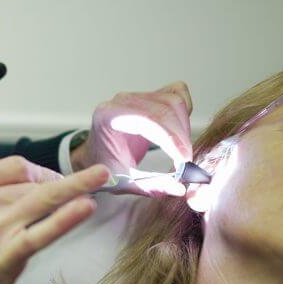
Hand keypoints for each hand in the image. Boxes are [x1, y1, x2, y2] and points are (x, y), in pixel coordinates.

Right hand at [0, 157, 108, 283]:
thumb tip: (36, 185)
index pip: (15, 165)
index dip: (42, 171)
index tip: (56, 179)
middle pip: (32, 181)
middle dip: (58, 186)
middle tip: (79, 191)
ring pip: (43, 199)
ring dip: (74, 190)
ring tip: (100, 180)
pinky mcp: (7, 253)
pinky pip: (44, 229)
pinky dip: (68, 216)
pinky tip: (86, 205)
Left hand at [70, 82, 193, 195]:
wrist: (96, 155)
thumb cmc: (105, 167)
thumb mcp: (122, 183)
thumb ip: (149, 186)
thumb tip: (179, 189)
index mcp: (108, 116)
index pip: (146, 119)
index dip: (170, 138)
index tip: (184, 159)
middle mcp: (121, 100)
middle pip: (164, 109)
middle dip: (180, 136)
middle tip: (186, 162)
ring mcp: (136, 95)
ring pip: (173, 101)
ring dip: (184, 127)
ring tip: (181, 151)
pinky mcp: (149, 96)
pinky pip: (176, 94)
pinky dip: (184, 112)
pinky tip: (180, 132)